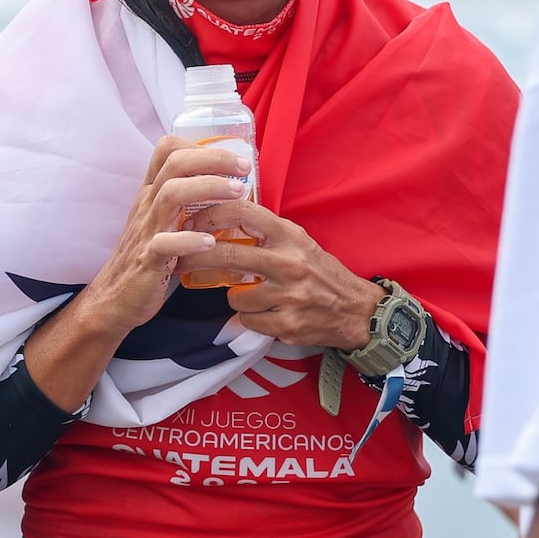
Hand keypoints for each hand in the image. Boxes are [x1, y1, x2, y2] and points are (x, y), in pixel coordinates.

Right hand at [85, 136, 252, 334]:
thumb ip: (186, 205)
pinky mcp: (147, 260)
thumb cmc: (147, 259)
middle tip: (245, 168)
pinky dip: (189, 240)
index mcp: (152, 194)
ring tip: (238, 193)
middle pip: (175, 164)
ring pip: (171, 194)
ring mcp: (146, 231)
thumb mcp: (162, 223)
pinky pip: (164, 244)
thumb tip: (232, 193)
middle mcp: (148, 205)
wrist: (112, 300)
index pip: (167, 150)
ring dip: (208, 188)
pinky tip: (211, 242)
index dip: (199, 145)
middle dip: (214, 159)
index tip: (231, 156)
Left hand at [193, 198, 382, 349]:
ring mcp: (288, 295)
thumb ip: (266, 233)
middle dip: (197, 257)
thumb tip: (220, 222)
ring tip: (253, 295)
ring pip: (234, 296)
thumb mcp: (298, 242)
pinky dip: (251, 318)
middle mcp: (288, 263)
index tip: (192, 220)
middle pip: (226, 255)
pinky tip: (268, 313)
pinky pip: (248, 320)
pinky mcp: (286, 324)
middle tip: (182, 258)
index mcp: (290, 236)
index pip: (243, 213)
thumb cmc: (321, 273)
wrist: (356, 311)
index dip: (211, 214)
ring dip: (235, 297)